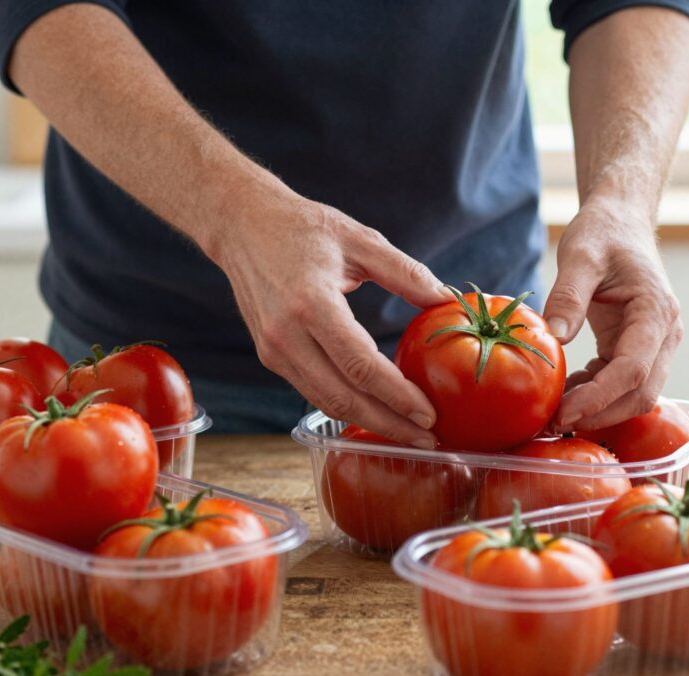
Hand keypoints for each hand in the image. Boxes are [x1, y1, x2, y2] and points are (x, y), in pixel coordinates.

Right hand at [206, 180, 449, 447]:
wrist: (242, 225)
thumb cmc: (302, 227)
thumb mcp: (359, 239)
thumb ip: (405, 271)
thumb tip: (447, 300)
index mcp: (311, 304)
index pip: (360, 365)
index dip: (397, 396)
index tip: (429, 414)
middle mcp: (287, 335)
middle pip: (343, 398)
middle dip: (389, 424)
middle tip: (428, 439)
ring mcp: (274, 350)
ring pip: (326, 403)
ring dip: (369, 423)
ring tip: (410, 434)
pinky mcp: (270, 357)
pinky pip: (314, 392)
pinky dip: (347, 408)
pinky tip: (378, 412)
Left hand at [543, 194, 681, 430]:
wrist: (621, 223)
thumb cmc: (604, 233)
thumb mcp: (581, 255)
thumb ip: (568, 295)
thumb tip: (554, 337)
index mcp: (656, 312)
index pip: (633, 370)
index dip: (599, 398)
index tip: (563, 412)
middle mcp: (664, 334)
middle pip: (641, 394)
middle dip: (599, 414)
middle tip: (552, 423)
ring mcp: (655, 345)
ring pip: (634, 395)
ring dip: (596, 410)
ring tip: (552, 413)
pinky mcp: (637, 349)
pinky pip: (620, 384)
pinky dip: (594, 395)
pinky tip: (563, 391)